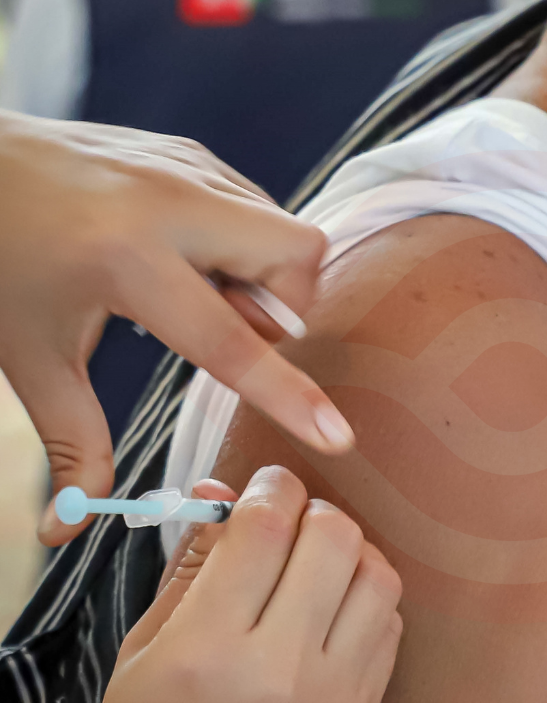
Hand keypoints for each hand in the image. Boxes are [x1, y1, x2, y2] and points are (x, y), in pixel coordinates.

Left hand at [0, 110, 354, 544]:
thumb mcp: (32, 356)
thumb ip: (71, 441)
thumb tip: (69, 524)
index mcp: (126, 261)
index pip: (231, 343)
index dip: (289, 397)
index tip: (337, 436)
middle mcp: (170, 204)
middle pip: (297, 257)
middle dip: (288, 306)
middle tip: (232, 327)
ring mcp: (186, 169)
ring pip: (284, 230)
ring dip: (266, 278)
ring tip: (202, 294)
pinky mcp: (191, 156)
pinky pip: (257, 208)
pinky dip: (245, 247)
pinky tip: (193, 261)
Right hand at [90, 467, 402, 702]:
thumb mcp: (143, 656)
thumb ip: (191, 568)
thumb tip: (222, 492)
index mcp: (208, 652)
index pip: (265, 528)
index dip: (270, 486)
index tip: (266, 484)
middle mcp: (281, 671)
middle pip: (334, 538)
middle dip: (311, 512)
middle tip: (288, 524)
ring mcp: (335, 697)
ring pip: (378, 576)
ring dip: (349, 553)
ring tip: (314, 566)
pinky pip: (390, 624)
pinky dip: (366, 600)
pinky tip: (332, 610)